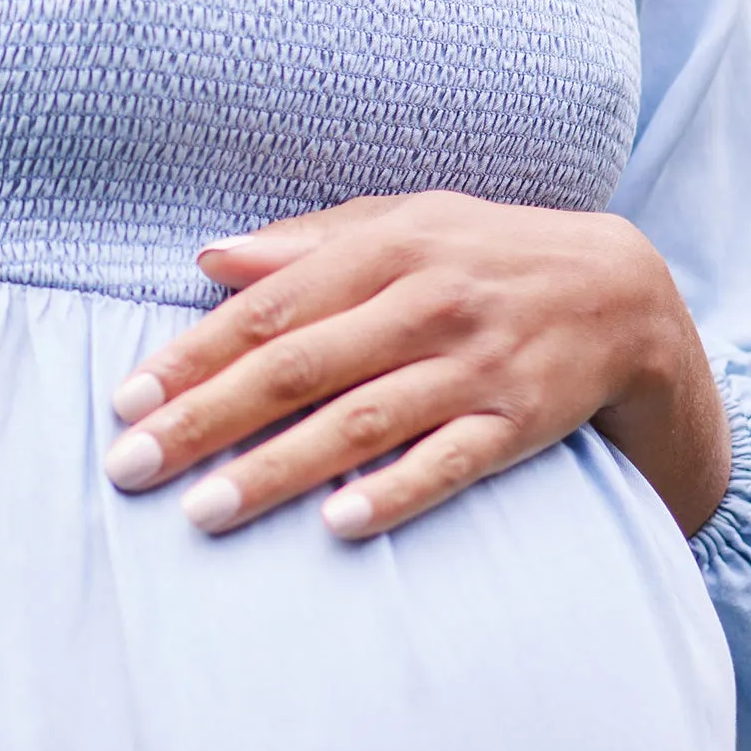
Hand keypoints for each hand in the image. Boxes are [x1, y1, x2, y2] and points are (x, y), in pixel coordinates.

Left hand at [102, 192, 730, 541]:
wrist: (625, 292)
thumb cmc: (485, 257)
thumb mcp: (404, 224)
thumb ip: (306, 243)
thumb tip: (208, 258)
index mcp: (387, 250)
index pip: (268, 309)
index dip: (192, 357)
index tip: (126, 402)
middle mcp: (425, 305)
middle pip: (297, 368)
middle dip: (205, 420)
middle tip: (131, 466)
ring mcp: (473, 367)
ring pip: (360, 423)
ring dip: (276, 470)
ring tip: (202, 510)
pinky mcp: (519, 421)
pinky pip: (451, 463)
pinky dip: (396, 492)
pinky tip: (338, 526)